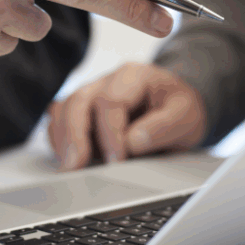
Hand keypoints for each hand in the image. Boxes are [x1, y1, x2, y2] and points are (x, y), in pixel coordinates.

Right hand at [47, 62, 206, 169]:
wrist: (176, 108)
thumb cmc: (179, 109)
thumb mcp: (186, 116)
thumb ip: (163, 127)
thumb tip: (133, 142)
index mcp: (133, 76)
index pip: (111, 101)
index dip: (110, 133)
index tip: (117, 160)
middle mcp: (106, 82)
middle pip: (78, 102)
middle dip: (74, 136)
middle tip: (75, 166)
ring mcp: (90, 95)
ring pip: (62, 110)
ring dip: (63, 140)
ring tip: (69, 168)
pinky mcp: (81, 113)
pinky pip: (58, 121)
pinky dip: (59, 140)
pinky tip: (68, 159)